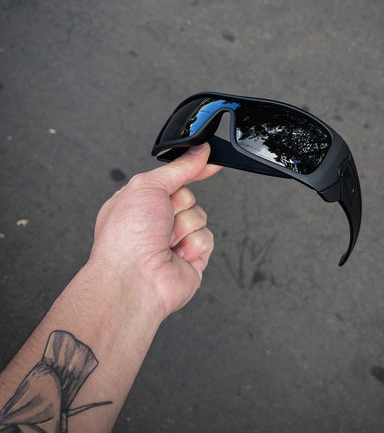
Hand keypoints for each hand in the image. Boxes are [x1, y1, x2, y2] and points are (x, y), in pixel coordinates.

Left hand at [88, 143, 220, 319]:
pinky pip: (207, 237)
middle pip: (188, 196)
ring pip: (199, 216)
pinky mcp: (191, 257)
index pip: (173, 178)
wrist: (134, 280)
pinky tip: (176, 254)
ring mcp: (174, 240)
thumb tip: (200, 152)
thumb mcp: (147, 186)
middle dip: (178, 204)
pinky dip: (193, 244)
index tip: (208, 161)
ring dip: (184, 226)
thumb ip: (178, 168)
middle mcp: (156, 221)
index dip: (192, 169)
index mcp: (140, 201)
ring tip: (165, 241)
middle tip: (161, 219)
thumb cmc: (125, 238)